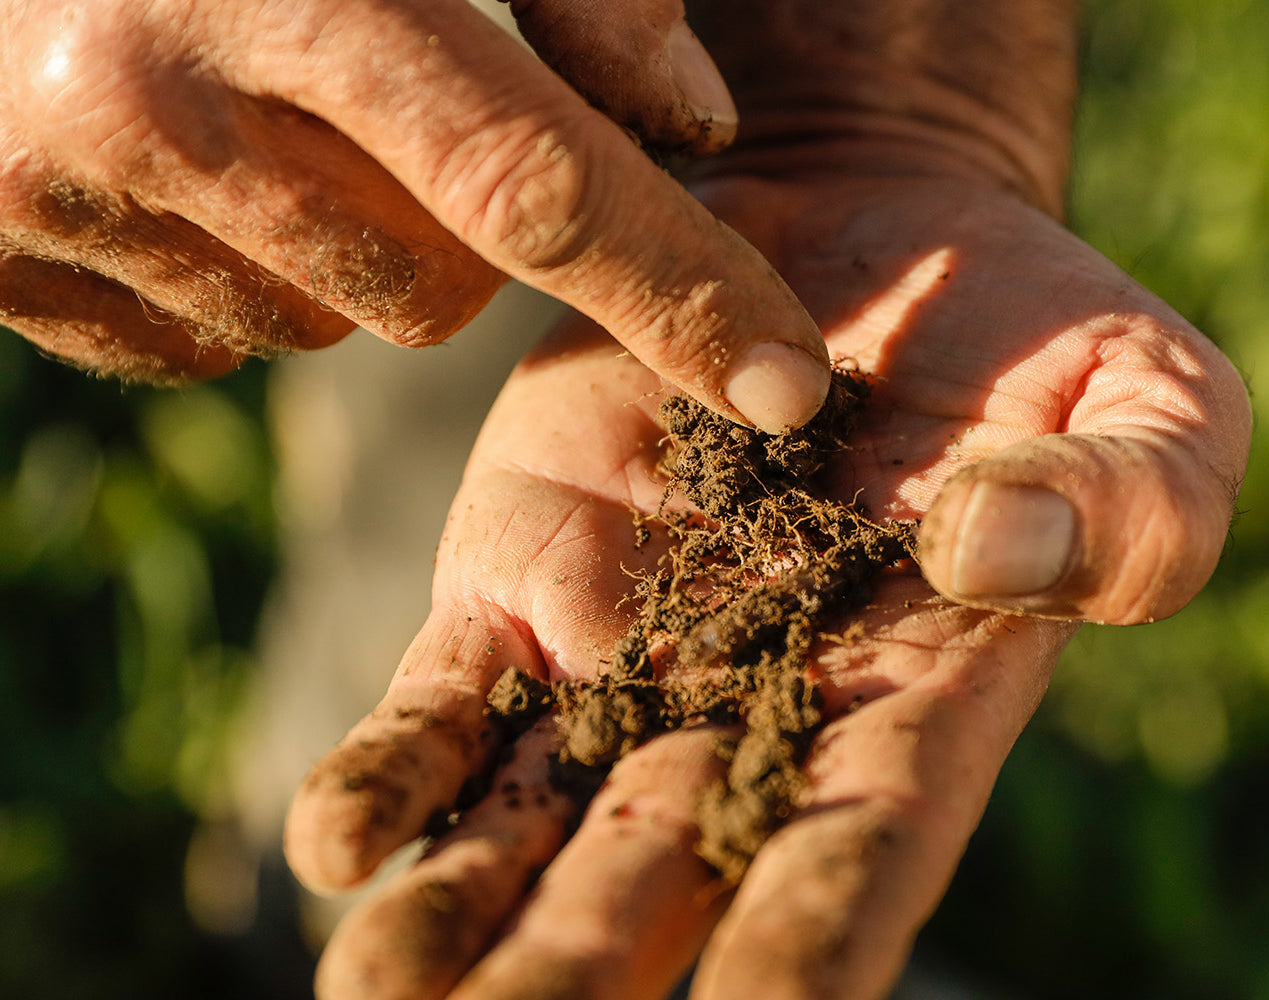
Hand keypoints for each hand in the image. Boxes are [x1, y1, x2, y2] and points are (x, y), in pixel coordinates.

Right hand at [0, 0, 830, 431]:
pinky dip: (234, 277)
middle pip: (436, 289)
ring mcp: (40, 191)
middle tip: (386, 93)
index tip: (787, 385)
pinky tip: (178, 161)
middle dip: (462, 226)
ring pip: (325, 327)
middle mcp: (144, 100)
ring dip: (344, 249)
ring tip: (263, 107)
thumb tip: (691, 128)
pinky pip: (201, 348)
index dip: (681, 292)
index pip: (538, 186)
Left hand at [283, 170, 1248, 998]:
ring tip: (385, 995)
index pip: (868, 842)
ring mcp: (632, 648)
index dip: (815, 934)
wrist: (877, 234)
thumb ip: (1132, 505)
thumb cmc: (1043, 336)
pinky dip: (392, 771)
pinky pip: (448, 697)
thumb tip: (987, 549)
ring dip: (464, 914)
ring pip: (536, 815)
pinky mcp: (529, 573)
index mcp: (923, 699)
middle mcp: (763, 708)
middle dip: (592, 962)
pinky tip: (337, 846)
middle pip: (671, 866)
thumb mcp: (1158, 403)